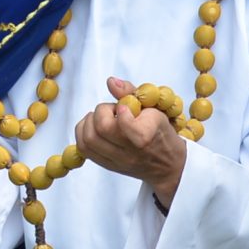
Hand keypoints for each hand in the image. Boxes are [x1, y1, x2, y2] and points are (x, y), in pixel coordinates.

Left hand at [72, 78, 186, 201]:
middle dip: (101, 111)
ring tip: (101, 118)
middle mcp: (129, 153)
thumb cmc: (159, 131)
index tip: (124, 107)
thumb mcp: (153, 107)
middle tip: (111, 110)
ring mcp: (117, 161)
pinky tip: (93, 127)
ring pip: (87, 140)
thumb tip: (111, 82)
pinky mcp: (107, 166)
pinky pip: (83, 149)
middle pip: (101, 129)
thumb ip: (130, 92)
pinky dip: (83, 132)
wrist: (166, 163)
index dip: (120, 109)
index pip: (123, 123)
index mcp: (145, 136)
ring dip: (89, 122)